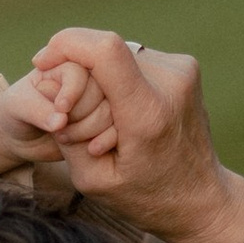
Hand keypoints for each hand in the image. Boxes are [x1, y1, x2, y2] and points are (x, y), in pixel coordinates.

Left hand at [0, 58, 115, 176]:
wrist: (20, 138)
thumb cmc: (14, 114)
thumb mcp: (16, 107)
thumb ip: (36, 110)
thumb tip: (60, 121)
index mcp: (64, 66)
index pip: (80, 72)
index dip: (73, 92)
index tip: (60, 110)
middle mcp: (86, 81)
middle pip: (102, 92)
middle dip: (82, 115)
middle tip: (59, 129)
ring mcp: (99, 103)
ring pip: (112, 112)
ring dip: (92, 130)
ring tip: (64, 139)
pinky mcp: (105, 125)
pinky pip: (118, 131)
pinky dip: (107, 141)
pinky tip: (90, 150)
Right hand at [26, 30, 243, 242]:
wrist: (201, 197)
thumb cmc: (145, 196)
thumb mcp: (94, 180)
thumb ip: (67, 136)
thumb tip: (53, 94)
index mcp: (148, 114)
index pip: (105, 50)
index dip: (66, 45)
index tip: (43, 61)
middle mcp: (171, 84)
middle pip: (105, 50)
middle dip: (77, 71)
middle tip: (71, 109)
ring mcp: (183, 71)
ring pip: (119, 52)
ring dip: (99, 75)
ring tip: (103, 116)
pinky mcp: (185, 67)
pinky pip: (135, 57)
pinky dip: (118, 76)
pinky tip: (121, 106)